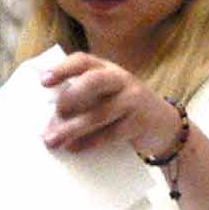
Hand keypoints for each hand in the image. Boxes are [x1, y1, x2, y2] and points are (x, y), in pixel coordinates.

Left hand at [41, 57, 183, 160]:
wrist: (165, 126)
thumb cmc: (125, 110)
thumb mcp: (108, 95)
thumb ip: (84, 97)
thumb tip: (49, 116)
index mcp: (108, 69)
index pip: (83, 61)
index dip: (62, 69)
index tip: (43, 82)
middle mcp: (121, 80)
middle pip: (93, 81)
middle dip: (70, 97)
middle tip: (55, 114)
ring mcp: (133, 101)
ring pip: (99, 113)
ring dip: (72, 128)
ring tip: (52, 141)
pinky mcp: (138, 123)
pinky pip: (110, 134)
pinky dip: (89, 142)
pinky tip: (74, 148)